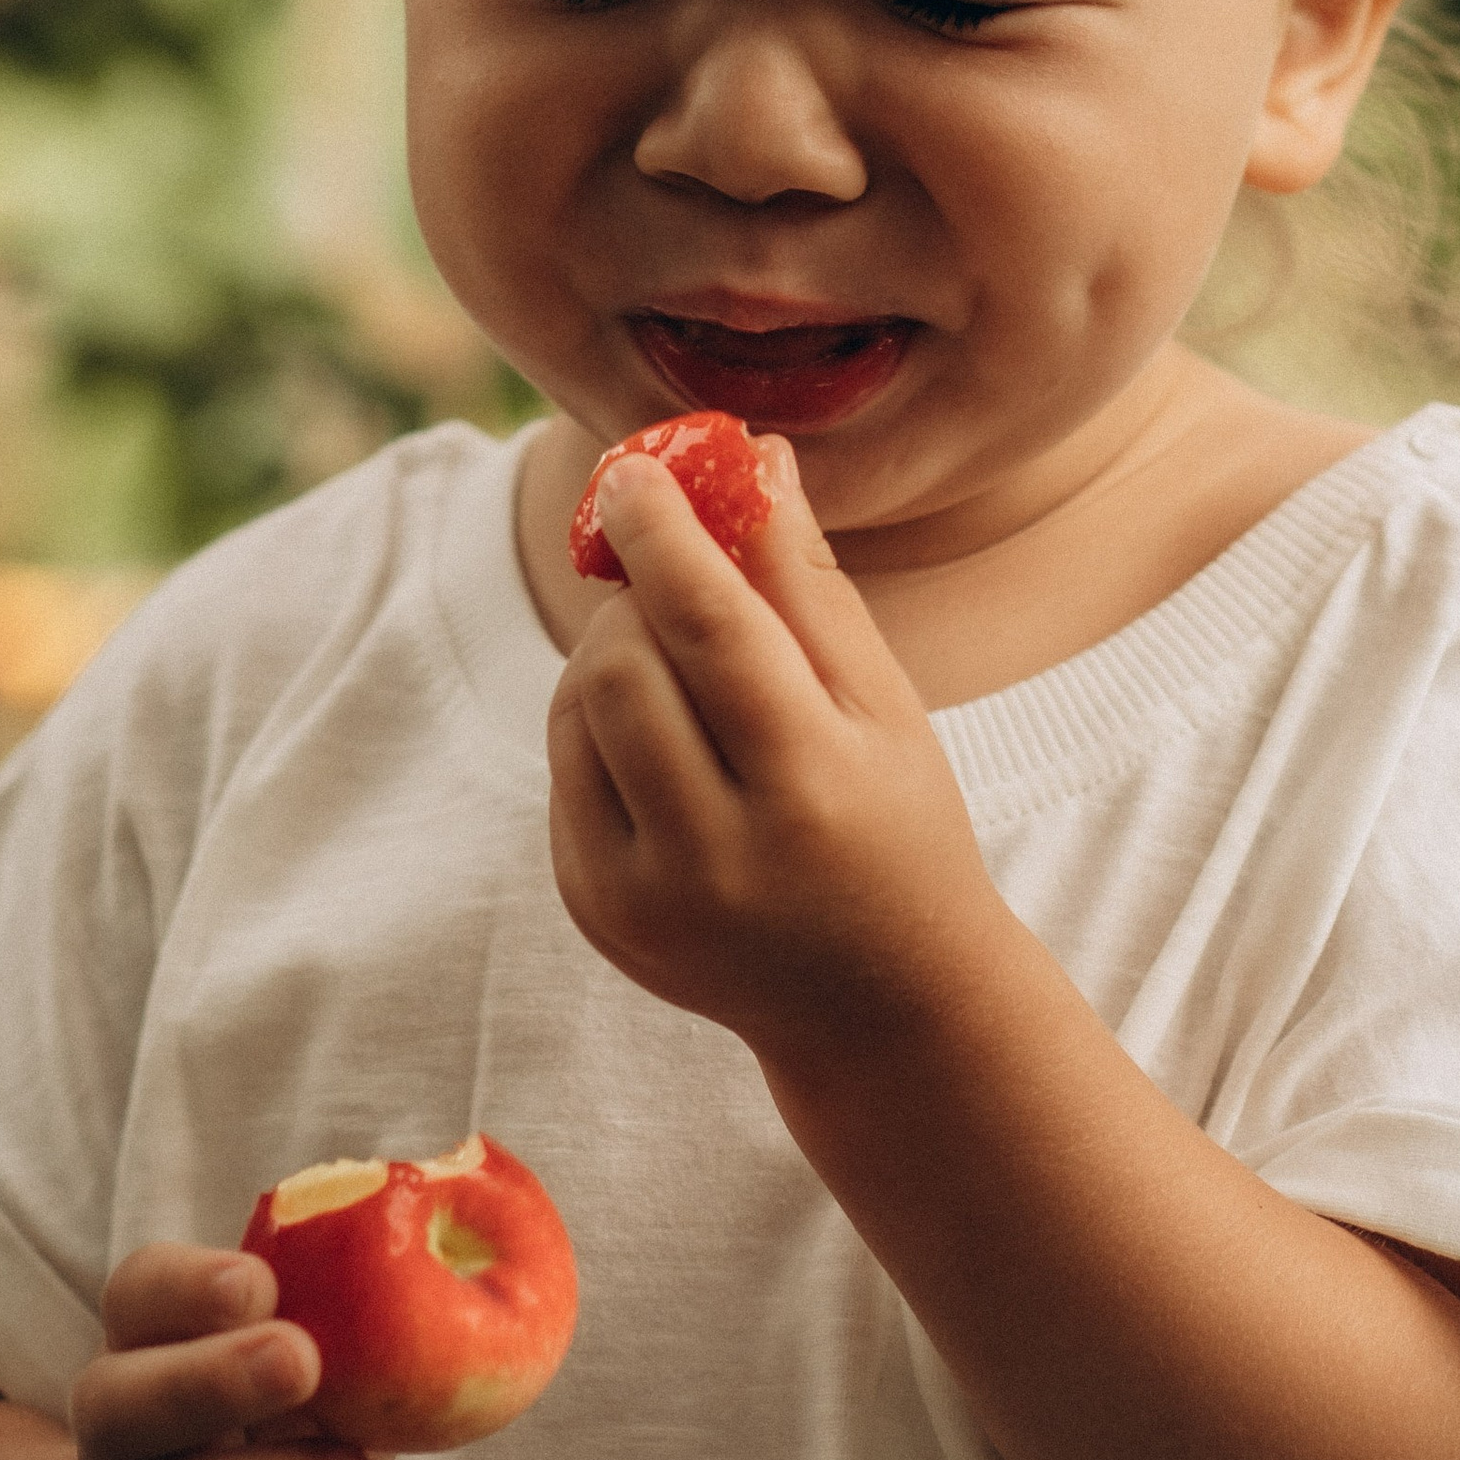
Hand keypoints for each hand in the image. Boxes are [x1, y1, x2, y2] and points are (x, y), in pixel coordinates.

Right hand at [69, 1244, 393, 1459]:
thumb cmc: (292, 1449)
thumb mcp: (318, 1374)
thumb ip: (344, 1313)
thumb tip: (450, 1217)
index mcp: (153, 1357)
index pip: (133, 1295)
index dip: (182, 1284)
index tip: (259, 1282)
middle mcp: (122, 1449)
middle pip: (108, 1405)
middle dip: (204, 1379)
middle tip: (300, 1359)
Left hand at [545, 437, 1004, 1062]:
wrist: (878, 1002)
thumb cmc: (895, 821)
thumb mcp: (883, 703)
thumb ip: (809, 583)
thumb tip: (752, 457)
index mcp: (810, 784)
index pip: (708, 628)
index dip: (663, 534)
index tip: (633, 470)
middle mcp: (720, 852)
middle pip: (622, 667)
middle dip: (636, 596)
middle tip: (672, 575)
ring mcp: (645, 894)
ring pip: (579, 711)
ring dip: (611, 653)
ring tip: (676, 660)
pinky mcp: (597, 910)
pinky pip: (564, 770)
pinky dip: (598, 725)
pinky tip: (662, 740)